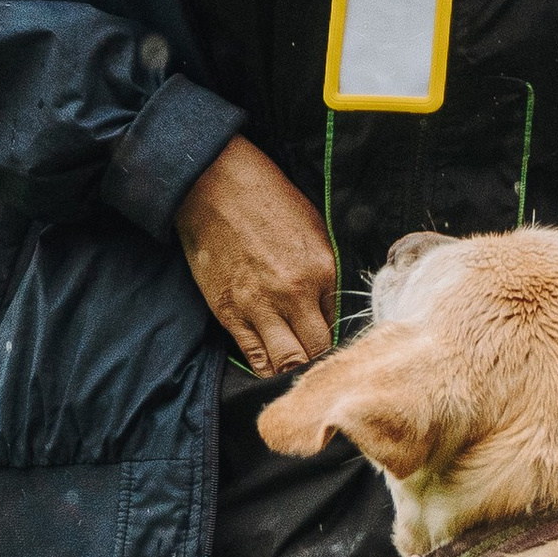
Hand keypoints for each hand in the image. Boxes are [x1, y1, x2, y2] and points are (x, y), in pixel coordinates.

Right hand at [176, 136, 338, 381]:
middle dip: (321, 360)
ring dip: (294, 368)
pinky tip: (273, 364)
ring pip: (287, 364)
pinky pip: (254, 358)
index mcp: (322, 270)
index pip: (341, 324)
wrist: (216, 187)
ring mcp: (259, 306)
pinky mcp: (229, 313)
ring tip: (296, 364)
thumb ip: (326, 274)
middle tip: (318, 360)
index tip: (332, 338)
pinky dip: (267, 368)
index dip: (338, 336)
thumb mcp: (315, 230)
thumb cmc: (269, 202)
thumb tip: (332, 310)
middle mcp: (294, 294)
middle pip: (318, 351)